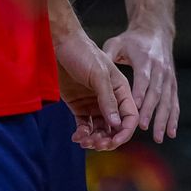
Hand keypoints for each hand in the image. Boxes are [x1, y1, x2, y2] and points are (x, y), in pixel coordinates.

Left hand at [56, 30, 139, 151]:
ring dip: (94, 139)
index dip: (124, 132)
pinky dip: (82, 134)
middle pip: (115, 127)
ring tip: (84, 141)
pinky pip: (85, 126)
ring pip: (100, 129)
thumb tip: (116, 124)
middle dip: (108, 139)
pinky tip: (77, 136)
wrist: (60, 45)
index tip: (113, 142)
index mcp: (121, 90)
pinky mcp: (79, 106)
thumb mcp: (99, 75)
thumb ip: (108, 99)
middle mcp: (110, 99)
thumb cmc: (83, 54)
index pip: (129, 116)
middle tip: (96, 144)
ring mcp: (95, 104)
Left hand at [104, 26, 179, 142]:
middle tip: (143, 128)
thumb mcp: (116, 43)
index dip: (140, 96)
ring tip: (160, 137)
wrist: (155, 30)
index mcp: (145, 60)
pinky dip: (173, 118)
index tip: (135, 111)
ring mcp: (169, 76)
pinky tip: (171, 133)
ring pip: (168, 100)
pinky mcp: (172, 82)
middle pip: (156, 93)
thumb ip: (107, 58)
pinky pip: (174, 102)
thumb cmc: (132, 39)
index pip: (143, 80)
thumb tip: (97, 74)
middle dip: (151, 112)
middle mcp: (160, 69)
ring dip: (164, 119)